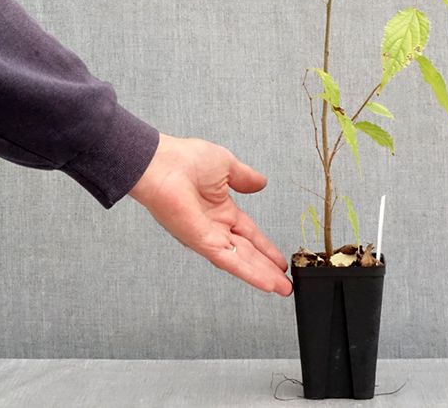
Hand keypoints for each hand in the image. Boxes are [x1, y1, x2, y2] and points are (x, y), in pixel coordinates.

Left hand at [128, 133, 291, 295]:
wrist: (162, 164)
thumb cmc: (184, 159)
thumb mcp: (227, 165)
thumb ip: (245, 177)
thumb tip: (261, 182)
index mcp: (220, 208)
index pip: (249, 232)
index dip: (265, 246)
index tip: (280, 259)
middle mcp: (215, 226)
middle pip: (247, 252)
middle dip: (268, 268)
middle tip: (285, 283)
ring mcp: (208, 236)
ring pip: (242, 261)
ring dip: (263, 275)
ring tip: (283, 289)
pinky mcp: (202, 243)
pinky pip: (230, 261)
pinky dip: (250, 273)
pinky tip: (266, 282)